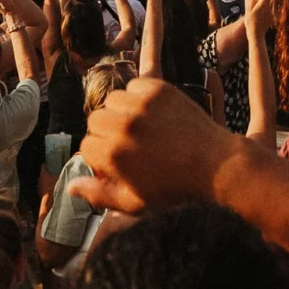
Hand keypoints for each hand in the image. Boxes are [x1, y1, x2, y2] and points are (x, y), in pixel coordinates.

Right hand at [75, 76, 242, 215]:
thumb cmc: (176, 191)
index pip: (86, 146)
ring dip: (121, 112)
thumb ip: (98, 195)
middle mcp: (123, 126)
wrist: (218, 167)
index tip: (119, 164)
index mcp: (112, 154)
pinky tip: (154, 114)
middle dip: (107, 133)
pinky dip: (139, 97)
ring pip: (112, 100)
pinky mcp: (160, 89)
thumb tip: (70, 187)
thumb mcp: (134, 203)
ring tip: (142, 128)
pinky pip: (134, 86)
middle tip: (131, 146)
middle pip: (95, 120)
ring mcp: (142, 105)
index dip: (101, 158)